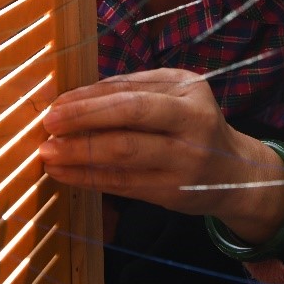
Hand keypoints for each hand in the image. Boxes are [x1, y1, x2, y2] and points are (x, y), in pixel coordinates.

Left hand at [41, 69, 283, 243]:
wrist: (236, 173)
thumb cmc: (195, 126)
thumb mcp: (177, 96)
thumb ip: (134, 91)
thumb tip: (75, 97)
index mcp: (190, 91)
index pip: (132, 91)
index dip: (90, 98)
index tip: (56, 104)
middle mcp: (192, 123)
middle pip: (130, 117)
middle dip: (84, 120)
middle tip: (48, 124)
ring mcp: (185, 161)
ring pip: (123, 155)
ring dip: (79, 154)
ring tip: (48, 153)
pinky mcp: (172, 193)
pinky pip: (123, 184)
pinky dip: (89, 178)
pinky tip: (65, 173)